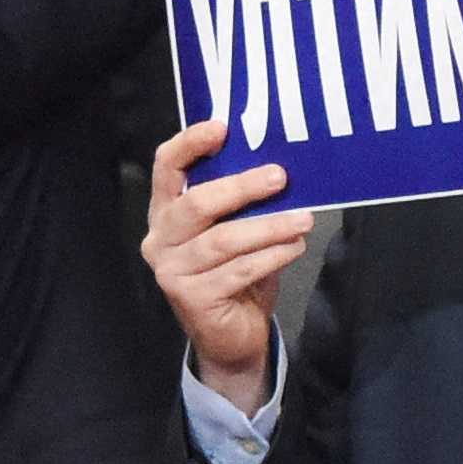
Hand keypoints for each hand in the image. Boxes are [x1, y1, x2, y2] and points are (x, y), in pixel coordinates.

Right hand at [145, 117, 309, 414]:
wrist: (230, 336)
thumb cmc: (234, 273)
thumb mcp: (234, 229)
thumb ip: (241, 202)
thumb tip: (280, 166)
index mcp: (165, 211)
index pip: (166, 167)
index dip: (190, 144)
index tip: (222, 127)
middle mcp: (160, 238)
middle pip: (197, 203)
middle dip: (241, 187)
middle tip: (281, 177)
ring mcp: (171, 270)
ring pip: (222, 240)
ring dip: (269, 227)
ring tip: (303, 219)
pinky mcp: (190, 298)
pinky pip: (238, 271)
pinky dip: (271, 256)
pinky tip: (294, 247)